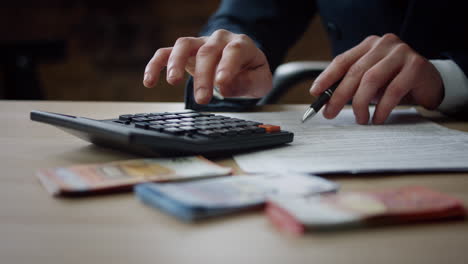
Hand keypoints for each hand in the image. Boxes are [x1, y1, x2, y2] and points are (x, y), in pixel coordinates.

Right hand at [143, 29, 271, 103]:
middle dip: (203, 76)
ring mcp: (200, 43)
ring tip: (173, 82)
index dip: (227, 66)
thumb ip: (248, 83)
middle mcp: (219, 39)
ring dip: (176, 63)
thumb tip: (225, 87)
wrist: (242, 65)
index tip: (221, 83)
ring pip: (184, 45)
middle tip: (202, 99)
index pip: (233, 51)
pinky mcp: (185, 53)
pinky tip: (149, 81)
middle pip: (208, 52)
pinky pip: (166, 53)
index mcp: (241, 44)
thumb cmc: (250, 73)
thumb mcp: (259, 82)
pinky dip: (156, 65)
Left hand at [310, 33, 443, 124]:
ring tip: (360, 119)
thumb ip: (350, 85)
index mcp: (368, 45)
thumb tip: (325, 102)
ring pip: (371, 80)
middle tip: (330, 113)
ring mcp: (401, 52)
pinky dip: (382, 108)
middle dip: (339, 95)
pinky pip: (393, 90)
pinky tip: (378, 118)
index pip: (342, 60)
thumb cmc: (394, 82)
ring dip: (360, 103)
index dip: (326, 77)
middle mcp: (384, 44)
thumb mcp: (369, 82)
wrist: (430, 83)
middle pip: (354, 72)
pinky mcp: (416, 66)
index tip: (315, 93)